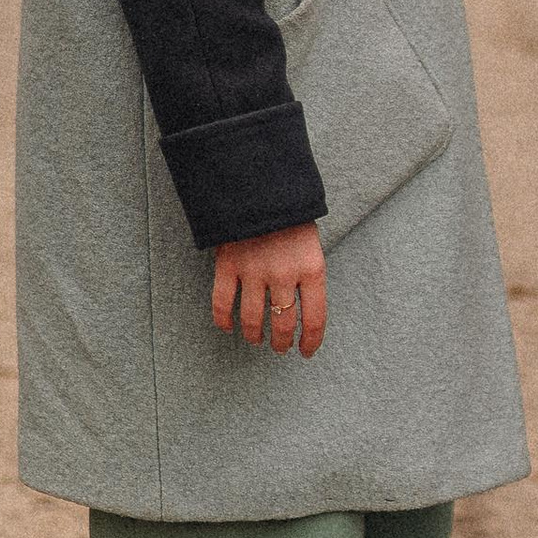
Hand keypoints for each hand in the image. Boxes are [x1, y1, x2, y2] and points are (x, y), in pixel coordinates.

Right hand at [213, 223, 327, 356]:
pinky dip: (223, 320)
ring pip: (252, 319)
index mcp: (312, 269)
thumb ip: (308, 275)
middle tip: (279, 347)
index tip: (305, 352)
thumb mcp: (312, 244)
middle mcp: (284, 275)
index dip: (310, 341)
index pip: (314, 318)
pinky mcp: (228, 265)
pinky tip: (227, 327)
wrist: (261, 185)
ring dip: (254, 335)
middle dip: (281, 342)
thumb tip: (304, 309)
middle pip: (282, 323)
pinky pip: (223, 302)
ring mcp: (254, 271)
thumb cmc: (290, 215)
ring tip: (256, 340)